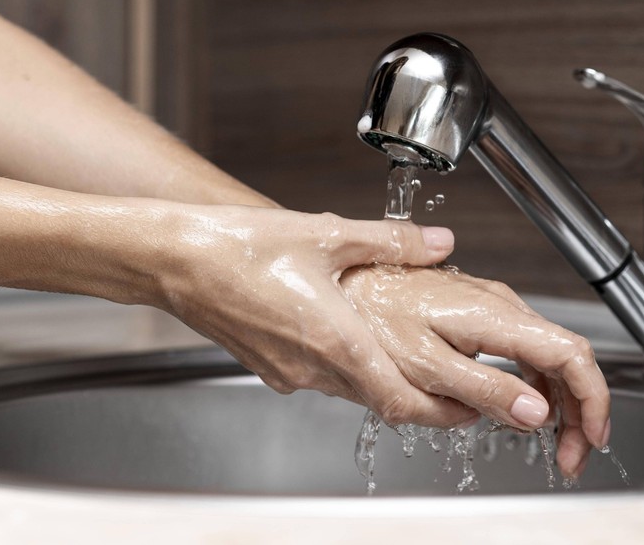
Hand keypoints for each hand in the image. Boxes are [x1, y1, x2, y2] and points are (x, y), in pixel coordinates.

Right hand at [156, 206, 479, 427]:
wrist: (174, 260)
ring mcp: (287, 372)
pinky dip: (343, 367)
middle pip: (379, 400)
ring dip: (380, 378)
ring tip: (404, 353)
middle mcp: (312, 367)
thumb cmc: (241, 246)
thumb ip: (392, 240)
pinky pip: (318, 377)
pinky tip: (344, 334)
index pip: (399, 400)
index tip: (469, 408)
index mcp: (335, 340)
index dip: (440, 411)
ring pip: (349, 388)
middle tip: (453, 387)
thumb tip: (439, 242)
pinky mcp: (268, 367)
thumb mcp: (327, 233)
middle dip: (420, 399)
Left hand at [340, 264, 610, 479]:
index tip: (592, 437)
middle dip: (576, 409)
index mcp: (496, 315)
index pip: (570, 354)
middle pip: (562, 358)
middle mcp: (500, 306)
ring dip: (553, 401)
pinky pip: (516, 351)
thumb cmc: (369, 315)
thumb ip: (485, 388)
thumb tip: (536, 412)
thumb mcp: (425, 365)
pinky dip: (528, 385)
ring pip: (542, 356)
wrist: (339, 281)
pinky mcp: (471, 314)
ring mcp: (487, 308)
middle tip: (570, 455)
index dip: (592, 398)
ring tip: (550, 442)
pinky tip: (518, 410)